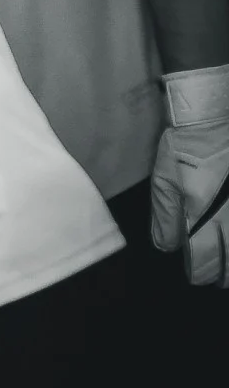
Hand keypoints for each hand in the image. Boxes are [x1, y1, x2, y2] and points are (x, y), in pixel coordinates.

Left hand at [151, 64, 228, 286]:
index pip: (205, 262)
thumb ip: (165, 217)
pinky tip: (228, 235)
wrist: (215, 114)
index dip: (198, 272)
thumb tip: (167, 247)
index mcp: (204, 215)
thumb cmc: (188, 146)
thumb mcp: (165, 179)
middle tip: (215, 273)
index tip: (195, 273)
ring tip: (226, 263)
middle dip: (222, 273)